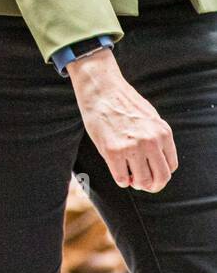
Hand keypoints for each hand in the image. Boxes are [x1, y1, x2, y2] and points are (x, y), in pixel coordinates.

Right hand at [68, 47, 177, 191]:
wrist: (101, 87)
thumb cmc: (123, 102)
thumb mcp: (150, 118)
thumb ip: (156, 139)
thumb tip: (155, 165)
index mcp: (163, 133)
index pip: (170, 167)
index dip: (160, 174)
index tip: (149, 171)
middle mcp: (151, 142)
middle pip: (160, 179)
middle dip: (151, 185)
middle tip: (141, 181)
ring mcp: (132, 147)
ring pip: (142, 182)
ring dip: (135, 183)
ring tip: (128, 174)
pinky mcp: (113, 151)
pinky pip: (121, 179)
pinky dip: (121, 179)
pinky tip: (117, 169)